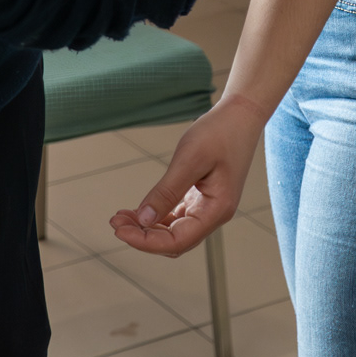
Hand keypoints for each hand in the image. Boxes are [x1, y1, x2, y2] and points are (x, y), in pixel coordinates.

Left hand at [110, 95, 265, 256]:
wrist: (240, 115)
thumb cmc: (220, 132)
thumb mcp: (189, 160)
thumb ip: (167, 192)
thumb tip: (143, 219)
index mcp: (217, 210)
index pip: (178, 241)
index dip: (147, 241)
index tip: (121, 231)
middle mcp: (214, 214)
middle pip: (174, 241)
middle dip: (143, 236)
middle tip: (115, 223)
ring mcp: (208, 207)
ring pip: (173, 231)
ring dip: (147, 228)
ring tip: (121, 217)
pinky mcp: (201, 198)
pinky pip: (176, 217)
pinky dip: (156, 216)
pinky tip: (138, 211)